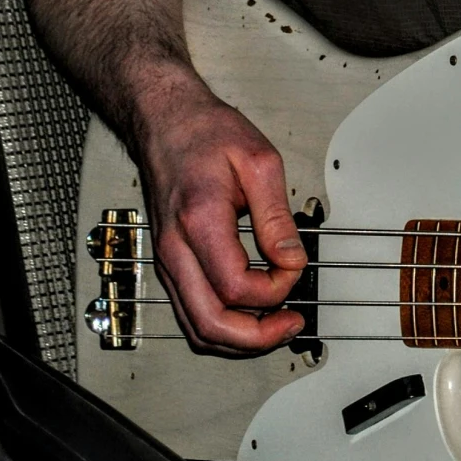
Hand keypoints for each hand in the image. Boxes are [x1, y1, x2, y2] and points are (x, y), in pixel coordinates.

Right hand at [136, 84, 305, 354]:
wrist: (165, 121)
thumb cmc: (205, 133)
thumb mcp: (259, 162)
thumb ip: (277, 217)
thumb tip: (292, 260)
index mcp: (199, 221)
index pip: (236, 286)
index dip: (275, 289)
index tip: (296, 268)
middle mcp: (174, 248)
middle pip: (209, 323)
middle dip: (257, 338)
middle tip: (290, 324)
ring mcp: (167, 259)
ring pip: (196, 327)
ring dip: (239, 339)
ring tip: (275, 326)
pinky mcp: (168, 262)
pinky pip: (190, 312)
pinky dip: (221, 325)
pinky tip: (249, 314)